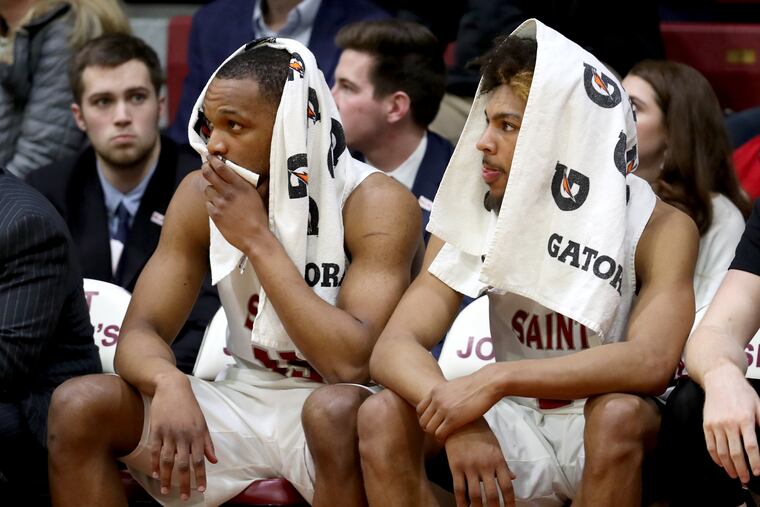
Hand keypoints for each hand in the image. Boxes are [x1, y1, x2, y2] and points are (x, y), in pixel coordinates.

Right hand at [148, 372, 217, 499]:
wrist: (172, 388)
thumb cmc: (189, 406)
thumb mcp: (202, 423)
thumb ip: (208, 443)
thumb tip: (214, 461)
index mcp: (198, 433)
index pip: (200, 459)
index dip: (200, 475)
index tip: (201, 489)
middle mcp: (184, 435)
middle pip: (183, 464)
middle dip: (184, 482)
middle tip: (184, 497)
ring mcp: (169, 433)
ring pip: (168, 460)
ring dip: (167, 478)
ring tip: (167, 491)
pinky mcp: (156, 430)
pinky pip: (155, 450)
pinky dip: (155, 464)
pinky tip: (156, 475)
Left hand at [202, 154, 268, 251]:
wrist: (254, 237)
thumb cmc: (259, 217)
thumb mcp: (259, 197)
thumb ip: (259, 185)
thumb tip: (265, 176)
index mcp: (240, 186)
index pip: (222, 167)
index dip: (213, 160)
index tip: (211, 157)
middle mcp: (228, 192)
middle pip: (209, 174)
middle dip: (205, 168)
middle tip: (205, 166)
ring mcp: (220, 203)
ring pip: (207, 190)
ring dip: (211, 190)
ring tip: (217, 194)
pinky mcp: (214, 214)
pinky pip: (207, 204)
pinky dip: (211, 204)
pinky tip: (219, 207)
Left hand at [417, 366, 499, 439]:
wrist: (487, 384)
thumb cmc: (474, 385)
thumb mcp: (452, 386)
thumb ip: (443, 394)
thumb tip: (441, 402)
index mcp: (435, 391)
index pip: (419, 409)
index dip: (425, 418)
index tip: (434, 422)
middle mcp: (436, 400)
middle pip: (422, 421)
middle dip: (429, 428)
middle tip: (439, 430)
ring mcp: (444, 409)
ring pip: (429, 429)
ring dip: (435, 434)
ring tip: (445, 434)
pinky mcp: (453, 419)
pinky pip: (439, 434)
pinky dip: (443, 438)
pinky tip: (450, 436)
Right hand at [445, 418, 515, 506]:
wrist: (460, 420)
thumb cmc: (481, 433)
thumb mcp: (496, 447)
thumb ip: (503, 464)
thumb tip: (513, 478)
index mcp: (498, 461)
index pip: (507, 487)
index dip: (509, 502)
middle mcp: (485, 465)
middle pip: (491, 495)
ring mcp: (469, 466)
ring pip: (475, 495)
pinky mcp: (455, 466)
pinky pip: (459, 489)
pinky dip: (461, 502)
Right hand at [702, 363, 759, 483]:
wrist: (720, 379)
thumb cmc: (741, 392)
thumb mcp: (759, 405)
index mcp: (744, 419)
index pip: (751, 446)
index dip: (754, 461)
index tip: (757, 472)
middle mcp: (729, 423)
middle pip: (735, 452)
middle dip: (741, 469)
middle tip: (746, 479)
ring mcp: (715, 424)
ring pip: (721, 451)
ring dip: (728, 466)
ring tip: (734, 475)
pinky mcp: (707, 424)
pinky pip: (710, 445)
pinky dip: (715, 457)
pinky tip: (721, 463)